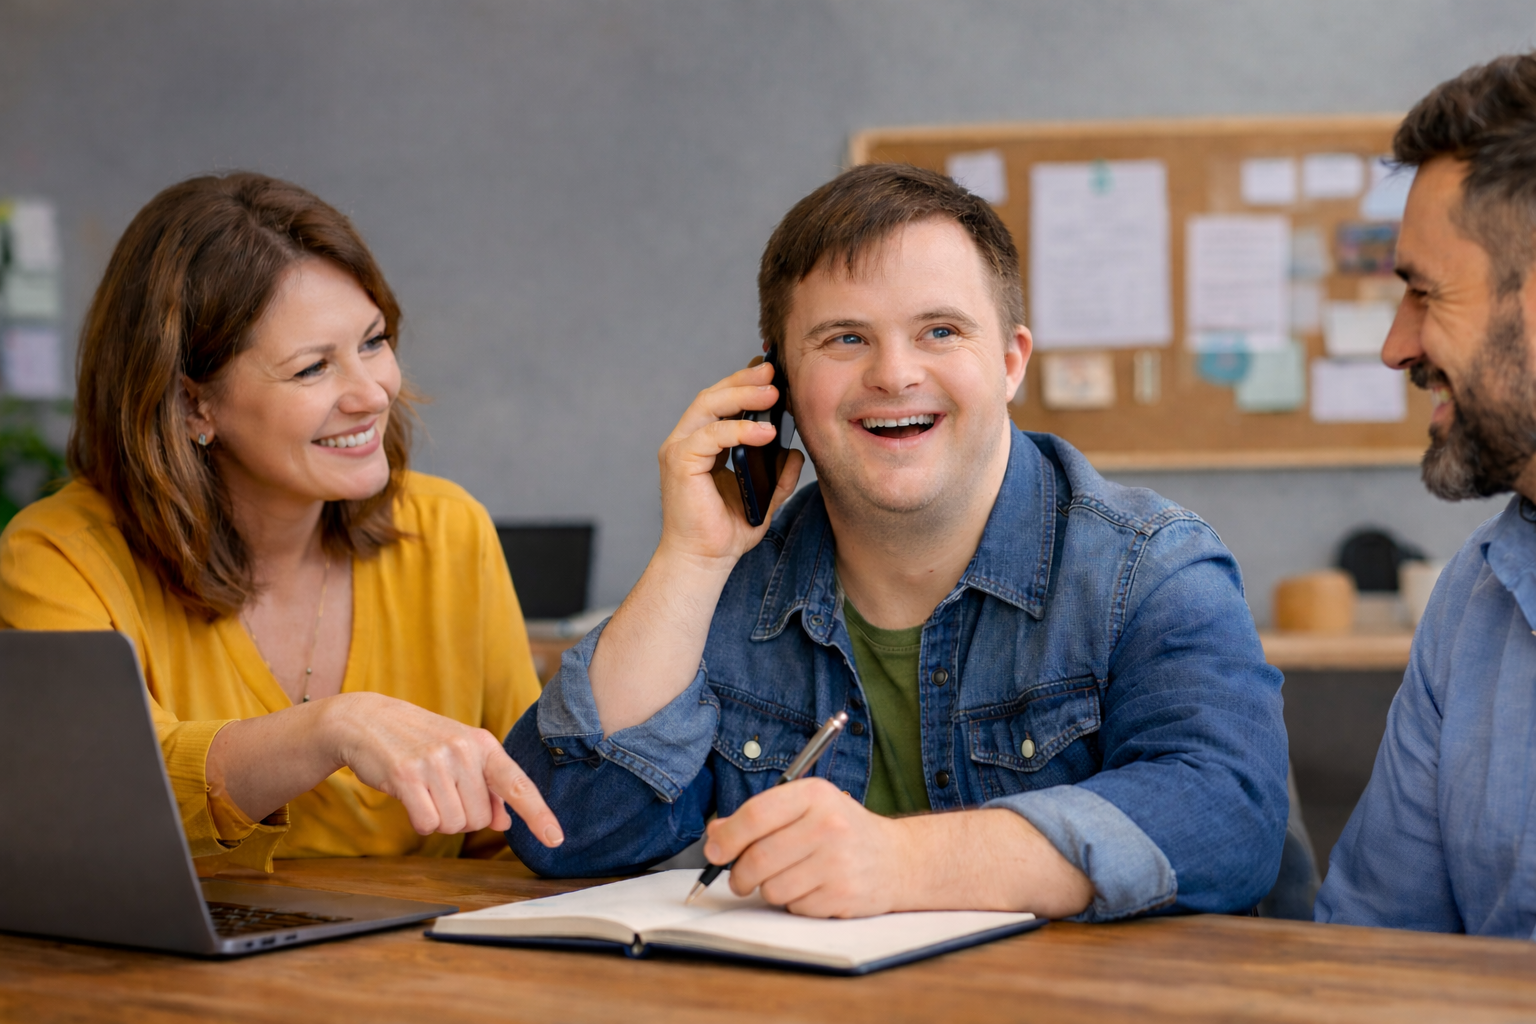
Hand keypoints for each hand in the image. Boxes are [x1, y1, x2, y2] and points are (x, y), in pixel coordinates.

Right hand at [325, 692, 563, 845]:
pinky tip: (411, 799)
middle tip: (442, 791)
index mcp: (484, 744)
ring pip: (453, 824)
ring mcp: (435, 761)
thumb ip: (487, 787)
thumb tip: (504, 823)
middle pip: (480, 819)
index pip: (518, 784)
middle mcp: (464, 751)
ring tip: (425, 791)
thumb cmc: (420, 741)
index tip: (556, 839)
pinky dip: (420, 821)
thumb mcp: (460, 754)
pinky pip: (426, 823)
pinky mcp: (406, 775)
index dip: (538, 814)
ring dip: (439, 818)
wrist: (368, 720)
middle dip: (462, 816)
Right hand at [656, 361, 803, 568]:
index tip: (771, 372)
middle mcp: (686, 442)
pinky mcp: (680, 463)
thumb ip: (778, 475)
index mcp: (701, 444)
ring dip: (742, 395)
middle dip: (744, 380)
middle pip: (712, 396)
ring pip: (708, 407)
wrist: (704, 561)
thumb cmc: (725, 531)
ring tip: (773, 393)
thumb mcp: (763, 498)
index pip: (720, 402)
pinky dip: (739, 430)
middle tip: (773, 371)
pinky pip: (711, 436)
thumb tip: (796, 453)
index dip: (743, 383)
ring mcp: (679, 450)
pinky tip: (766, 431)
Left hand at [703, 779, 1096, 918]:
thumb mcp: (806, 808)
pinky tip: (813, 888)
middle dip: (740, 874)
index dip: (726, 838)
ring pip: (772, 888)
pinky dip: (795, 903)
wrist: (899, 859)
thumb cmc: (842, 830)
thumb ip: (760, 816)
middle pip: (758, 858)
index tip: (715, 851)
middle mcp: (828, 825)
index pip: (754, 816)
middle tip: (741, 878)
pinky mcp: (843, 894)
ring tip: (789, 878)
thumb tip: (714, 834)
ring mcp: (837, 862)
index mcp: (814, 795)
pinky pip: (795, 907)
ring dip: (770, 890)